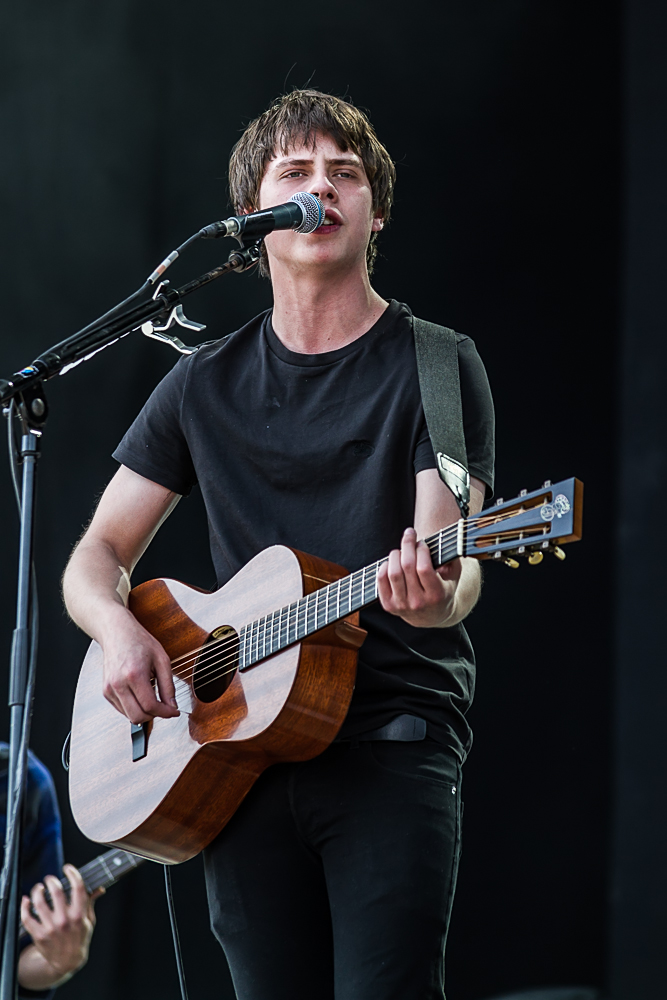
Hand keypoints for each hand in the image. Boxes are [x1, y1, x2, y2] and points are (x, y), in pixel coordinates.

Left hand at [19, 864, 101, 989]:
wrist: (66, 962)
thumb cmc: (79, 939)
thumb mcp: (90, 921)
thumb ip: (91, 903)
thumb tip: (99, 888)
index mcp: (79, 915)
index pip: (77, 888)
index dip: (72, 874)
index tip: (68, 868)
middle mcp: (64, 920)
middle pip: (56, 892)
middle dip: (51, 880)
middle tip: (50, 879)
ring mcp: (50, 928)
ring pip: (39, 902)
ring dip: (37, 891)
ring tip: (38, 888)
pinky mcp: (39, 935)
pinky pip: (27, 917)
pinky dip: (24, 906)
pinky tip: (26, 901)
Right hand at [101, 606, 178, 722]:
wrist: (116, 632)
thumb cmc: (139, 641)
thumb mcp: (162, 659)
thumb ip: (168, 685)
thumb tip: (172, 706)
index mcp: (134, 674)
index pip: (150, 706)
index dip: (165, 713)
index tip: (174, 712)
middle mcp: (118, 684)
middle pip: (138, 716)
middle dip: (155, 716)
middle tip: (164, 708)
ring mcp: (109, 689)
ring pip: (129, 716)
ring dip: (144, 713)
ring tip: (153, 699)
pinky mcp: (105, 691)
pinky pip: (122, 710)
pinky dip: (134, 708)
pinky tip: (140, 695)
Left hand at [377, 527, 461, 627]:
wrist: (431, 616)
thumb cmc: (443, 590)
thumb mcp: (454, 577)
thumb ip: (453, 560)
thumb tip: (444, 543)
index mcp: (436, 595)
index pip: (424, 568)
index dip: (421, 550)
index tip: (422, 542)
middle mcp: (418, 602)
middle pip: (407, 566)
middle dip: (407, 544)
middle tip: (410, 534)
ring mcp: (401, 605)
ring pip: (393, 572)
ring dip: (395, 554)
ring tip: (401, 550)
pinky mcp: (388, 606)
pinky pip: (381, 580)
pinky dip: (385, 566)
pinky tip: (392, 562)